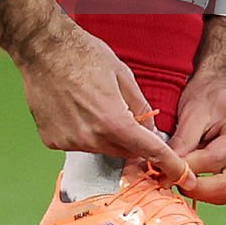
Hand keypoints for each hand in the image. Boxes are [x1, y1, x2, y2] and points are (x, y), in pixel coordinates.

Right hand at [0, 0, 191, 178]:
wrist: (42, 48)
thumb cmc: (83, 54)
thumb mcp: (123, 75)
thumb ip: (140, 107)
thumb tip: (150, 129)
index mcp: (113, 121)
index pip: (149, 150)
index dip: (170, 164)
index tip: (183, 176)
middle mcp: (90, 138)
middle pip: (124, 152)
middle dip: (132, 140)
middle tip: (124, 115)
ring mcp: (69, 141)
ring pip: (101, 148)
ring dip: (105, 135)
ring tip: (92, 104)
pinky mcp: (52, 140)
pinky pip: (77, 143)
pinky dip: (82, 132)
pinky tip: (73, 108)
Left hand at [166, 17, 225, 203]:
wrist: (223, 84)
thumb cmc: (209, 93)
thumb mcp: (192, 112)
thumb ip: (182, 144)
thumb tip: (166, 173)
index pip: (215, 160)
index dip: (187, 170)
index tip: (162, 173)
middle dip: (197, 189)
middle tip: (170, 183)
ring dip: (201, 191)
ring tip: (177, 180)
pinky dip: (207, 188)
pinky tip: (189, 178)